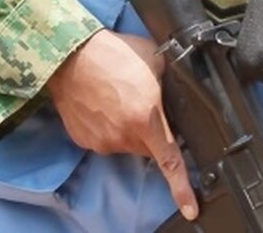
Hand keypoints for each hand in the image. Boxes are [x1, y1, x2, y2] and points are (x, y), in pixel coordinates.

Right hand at [47, 30, 197, 221]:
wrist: (71, 55)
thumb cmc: (115, 55)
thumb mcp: (158, 63)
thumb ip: (172, 86)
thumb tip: (182, 97)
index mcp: (147, 120)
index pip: (170, 163)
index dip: (182, 188)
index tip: (191, 208)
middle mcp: (124, 137)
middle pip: (149, 148)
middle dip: (152, 133)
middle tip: (144, 102)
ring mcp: (102, 141)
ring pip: (127, 143)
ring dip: (129, 127)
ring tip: (120, 96)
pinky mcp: (84, 140)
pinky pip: (106, 139)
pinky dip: (109, 126)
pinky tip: (105, 104)